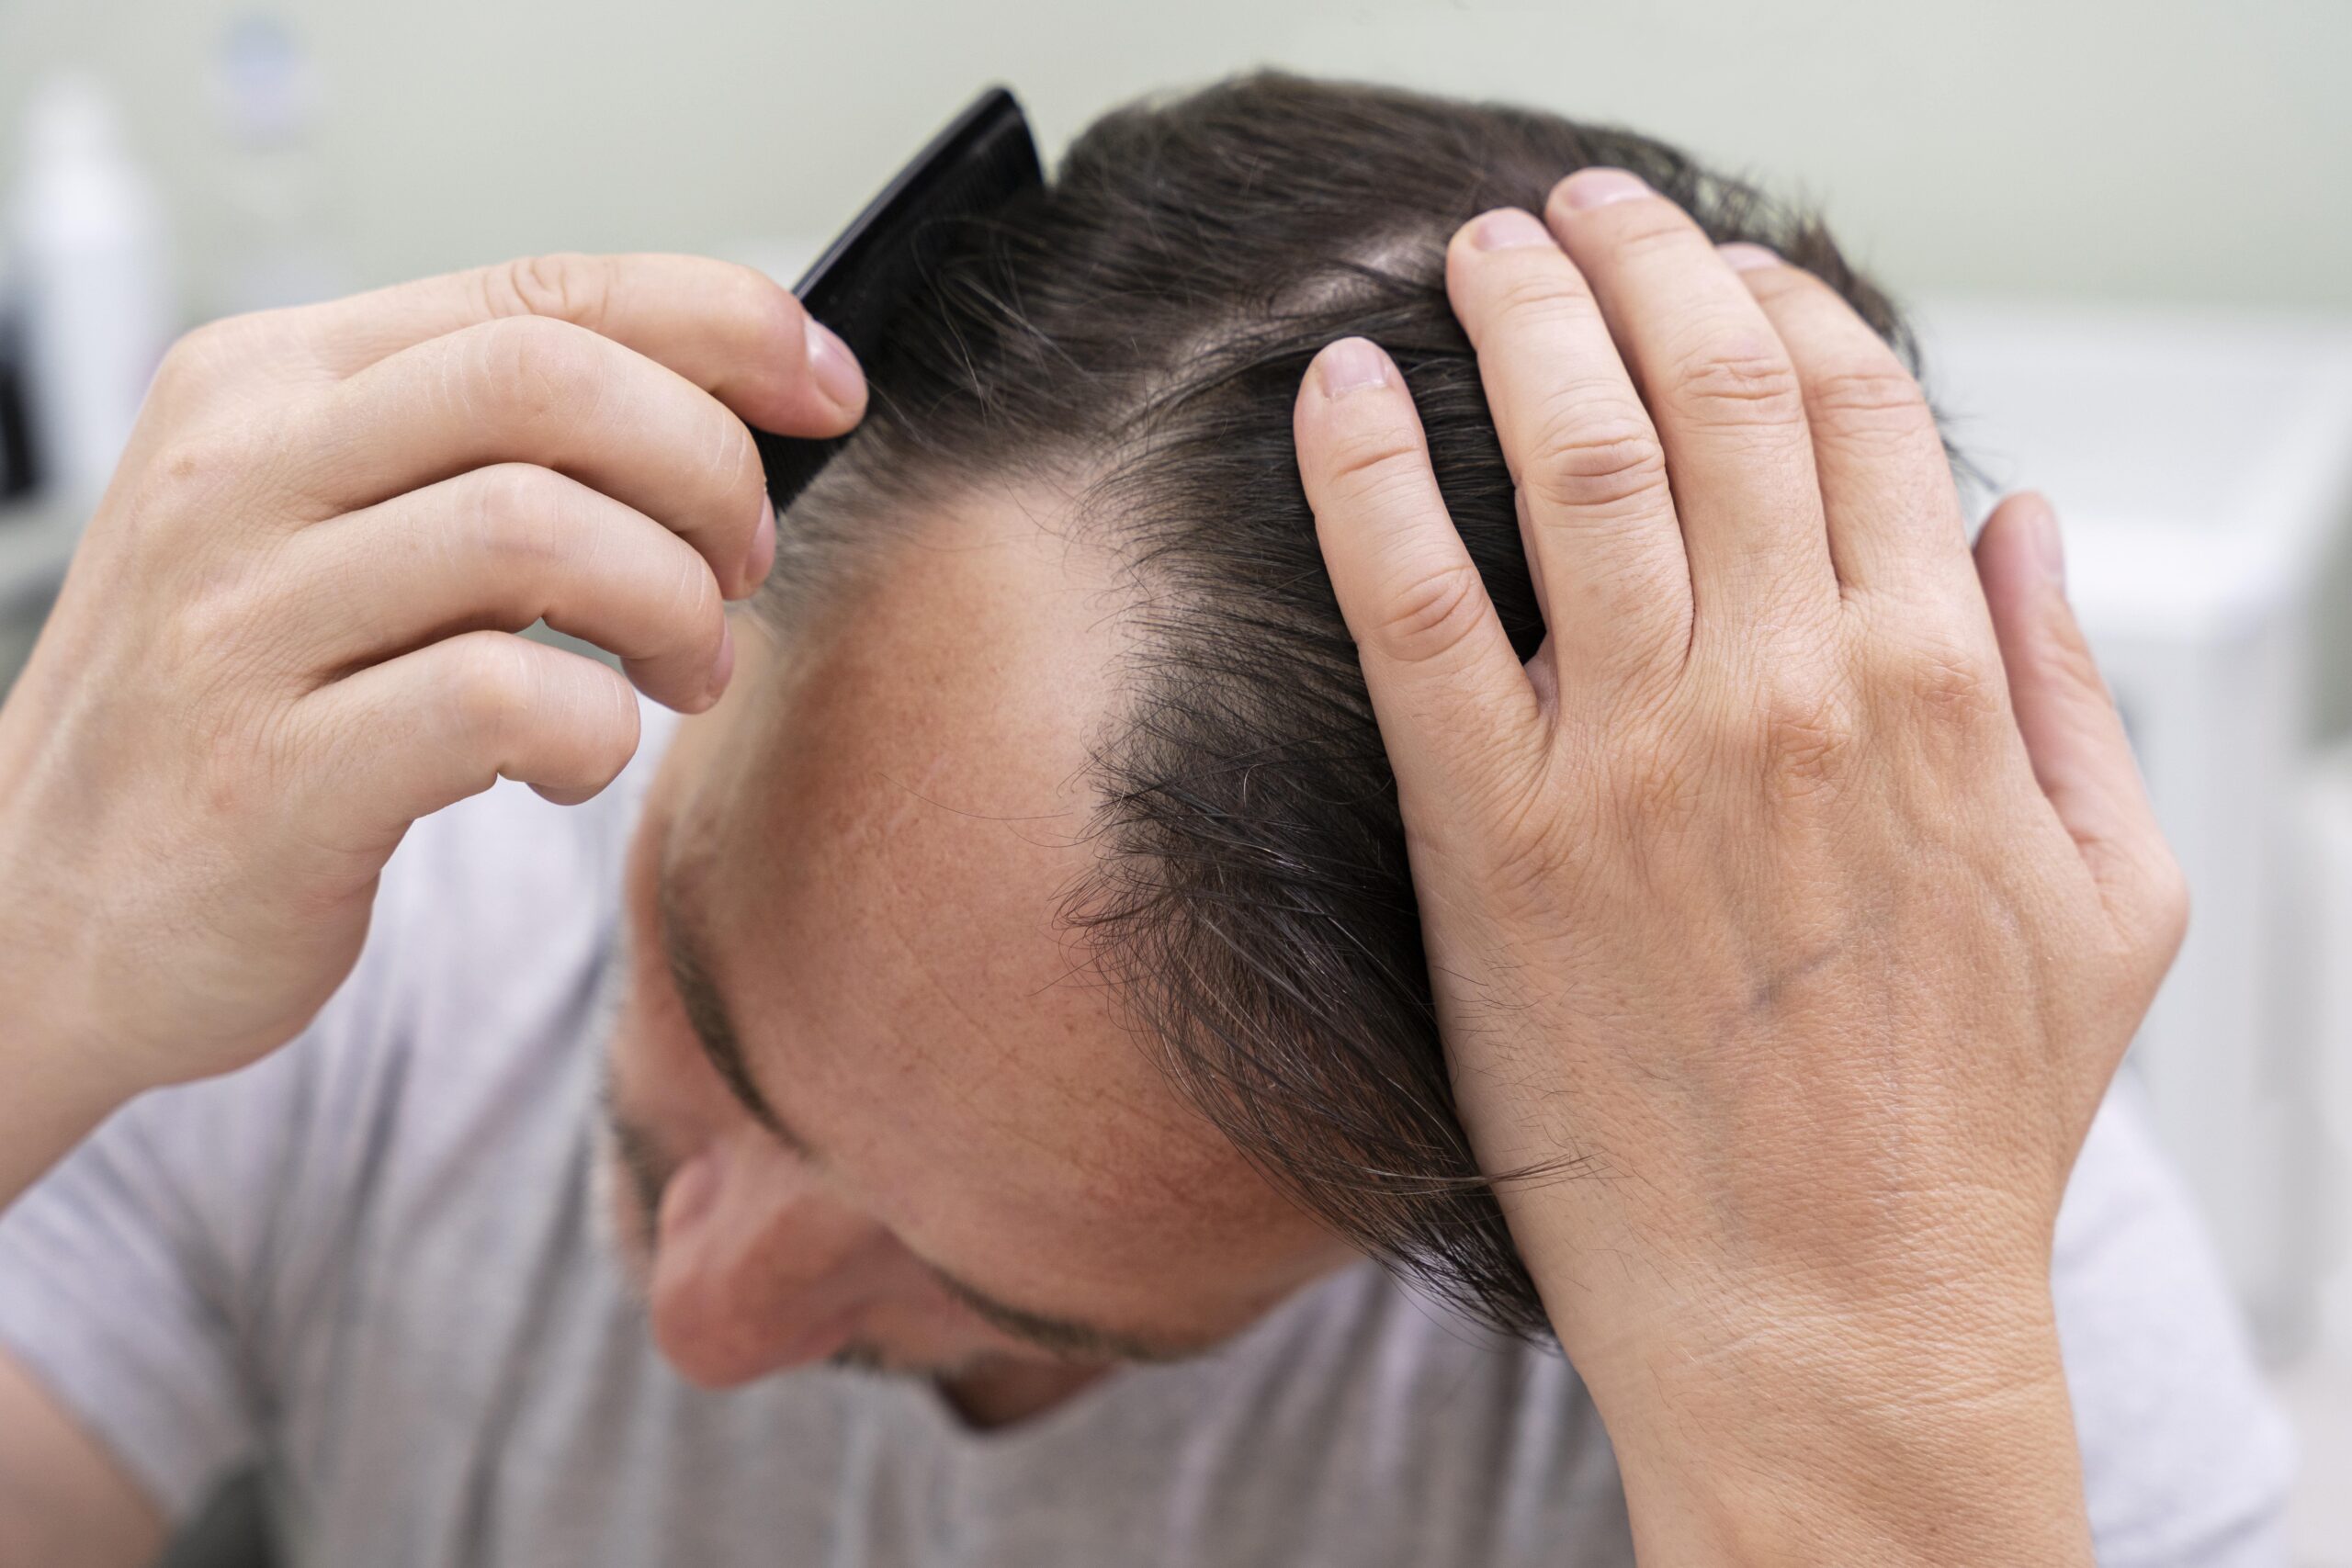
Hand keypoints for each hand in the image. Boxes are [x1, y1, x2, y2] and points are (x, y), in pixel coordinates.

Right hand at [0, 255, 861, 1112]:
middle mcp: (238, 473)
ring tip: (678, 670)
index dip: (719, 323)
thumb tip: (718, 419)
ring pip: (538, 527)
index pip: (536, 292)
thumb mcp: (320, 534)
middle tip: (743, 565)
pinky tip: (574, 760)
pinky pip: (502, 699)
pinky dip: (595, 729)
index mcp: (265, 381)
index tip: (826, 385)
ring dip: (670, 602)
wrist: (42, 917)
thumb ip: (474, 458)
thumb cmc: (231, 716)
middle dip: (706, 465)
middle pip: (549, 381)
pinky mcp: (271, 773)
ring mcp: (239, 621)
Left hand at [1292, 174, 2181, 1564]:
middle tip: (1581, 212)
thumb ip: (2069, 692)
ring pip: (1578, 463)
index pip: (1862, 410)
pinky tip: (1340, 395)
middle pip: (1715, 392)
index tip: (1732, 275)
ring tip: (1478, 250)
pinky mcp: (1495, 843)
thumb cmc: (1962, 1128)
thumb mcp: (2113, 902)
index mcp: (1935, 685)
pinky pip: (1416, 612)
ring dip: (1520, 322)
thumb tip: (2018, 521)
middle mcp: (1786, 690)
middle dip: (1645, 263)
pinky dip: (1370, 481)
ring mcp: (1632, 760)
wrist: (1826, 1312)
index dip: (1790, 307)